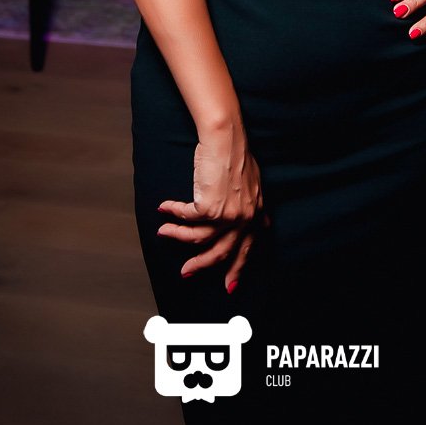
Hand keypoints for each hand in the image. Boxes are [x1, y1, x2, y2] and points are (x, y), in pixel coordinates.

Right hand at [156, 126, 270, 294]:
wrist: (226, 139)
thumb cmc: (238, 155)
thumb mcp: (255, 185)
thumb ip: (254, 207)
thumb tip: (262, 223)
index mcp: (256, 215)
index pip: (247, 249)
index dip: (237, 268)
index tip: (230, 285)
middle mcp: (244, 220)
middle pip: (221, 253)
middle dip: (201, 265)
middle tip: (186, 273)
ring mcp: (227, 216)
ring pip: (198, 239)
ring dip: (177, 237)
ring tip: (163, 234)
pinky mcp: (208, 208)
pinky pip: (185, 217)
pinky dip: (172, 214)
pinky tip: (163, 209)